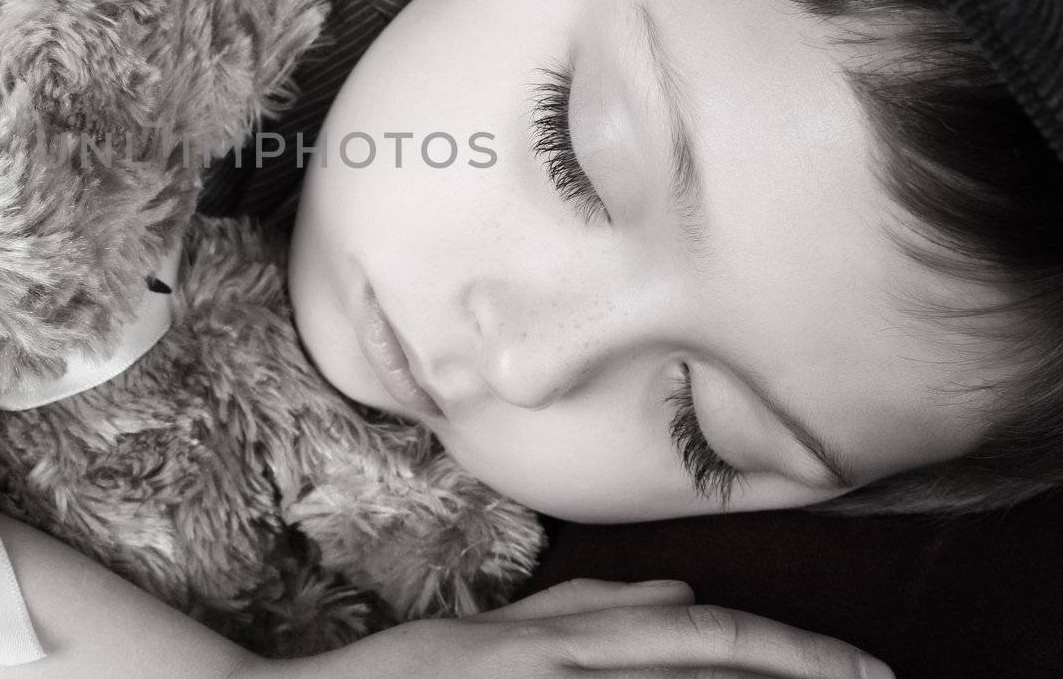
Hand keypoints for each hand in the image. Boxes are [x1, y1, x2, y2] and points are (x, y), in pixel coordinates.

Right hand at [242, 578, 893, 678]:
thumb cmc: (400, 678)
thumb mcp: (495, 635)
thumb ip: (583, 611)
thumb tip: (679, 591)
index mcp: (561, 638)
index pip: (702, 637)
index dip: (791, 651)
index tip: (862, 669)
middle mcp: (560, 665)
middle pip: (705, 666)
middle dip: (796, 673)